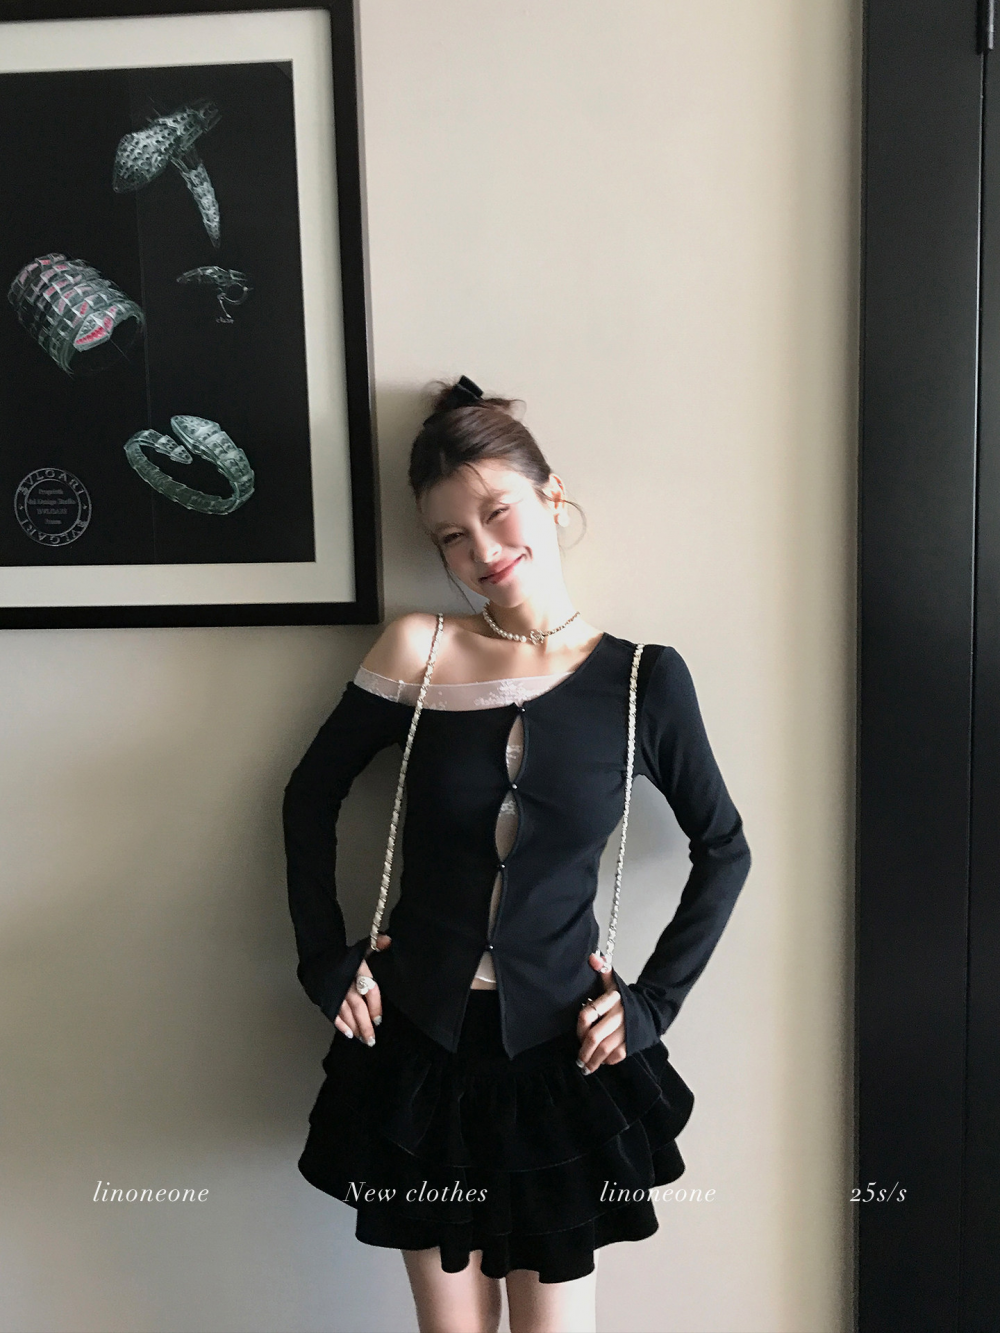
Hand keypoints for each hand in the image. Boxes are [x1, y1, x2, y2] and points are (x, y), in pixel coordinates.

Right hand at [334, 934, 390, 1044]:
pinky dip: (341, 1024)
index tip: (378, 1020)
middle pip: (358, 1006)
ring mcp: (335, 992)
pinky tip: (349, 1033)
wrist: (319, 954)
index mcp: (358, 971)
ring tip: (362, 1038)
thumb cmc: (344, 955)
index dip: (375, 1006)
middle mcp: (347, 983)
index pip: (369, 991)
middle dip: (365, 1024)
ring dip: (355, 1027)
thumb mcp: (361, 947)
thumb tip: (389, 941)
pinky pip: (333, 1013)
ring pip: (346, 1013)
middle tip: (371, 1040)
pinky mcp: (326, 998)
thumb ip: (376, 944)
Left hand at [575, 952, 626, 1072]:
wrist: (652, 1009)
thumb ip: (602, 971)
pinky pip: (617, 1055)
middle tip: (578, 1059)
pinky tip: (600, 1063)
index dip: (580, 1026)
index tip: (578, 1033)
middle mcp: (618, 1017)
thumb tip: (593, 957)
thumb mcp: (614, 983)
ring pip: (605, 1049)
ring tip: (585, 1066)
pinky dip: (607, 1061)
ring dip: (593, 1060)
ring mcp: (625, 1031)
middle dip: (584, 1050)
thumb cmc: (626, 999)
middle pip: (595, 1037)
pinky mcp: (632, 1043)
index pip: (588, 1014)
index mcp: (611, 1001)